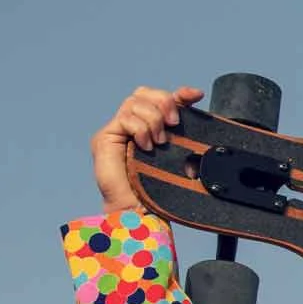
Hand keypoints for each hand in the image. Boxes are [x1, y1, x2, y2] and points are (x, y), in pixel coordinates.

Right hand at [92, 85, 202, 214]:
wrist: (140, 210)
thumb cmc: (161, 190)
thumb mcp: (183, 158)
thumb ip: (186, 136)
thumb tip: (198, 115)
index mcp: (151, 128)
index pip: (160, 99)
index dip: (178, 94)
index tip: (195, 96)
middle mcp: (132, 126)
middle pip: (143, 93)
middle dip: (163, 102)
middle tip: (174, 124)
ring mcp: (116, 130)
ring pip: (134, 102)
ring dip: (153, 119)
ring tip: (159, 142)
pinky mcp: (105, 137)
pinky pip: (125, 118)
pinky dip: (140, 129)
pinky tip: (146, 146)